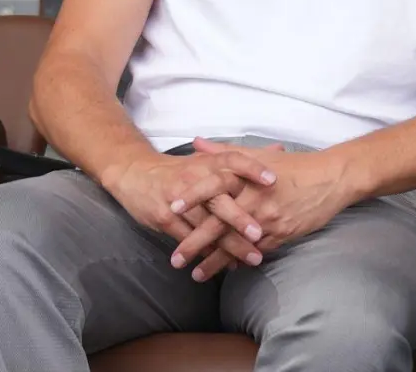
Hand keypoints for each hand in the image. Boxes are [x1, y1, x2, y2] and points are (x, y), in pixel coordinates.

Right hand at [99, 145, 281, 269]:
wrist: (136, 175)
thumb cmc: (180, 170)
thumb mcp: (207, 159)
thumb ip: (244, 159)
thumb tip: (279, 152)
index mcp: (208, 163)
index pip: (233, 160)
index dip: (253, 169)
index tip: (273, 180)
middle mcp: (194, 180)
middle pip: (220, 200)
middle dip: (240, 219)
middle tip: (260, 234)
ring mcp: (178, 201)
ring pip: (206, 226)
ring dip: (229, 244)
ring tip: (251, 258)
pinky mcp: (165, 219)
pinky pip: (189, 238)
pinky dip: (207, 253)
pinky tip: (223, 264)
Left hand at [168, 138, 360, 280]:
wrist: (332, 179)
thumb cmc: (295, 166)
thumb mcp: (260, 155)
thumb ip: (225, 152)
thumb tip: (197, 143)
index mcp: (248, 178)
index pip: (214, 186)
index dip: (193, 197)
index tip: (172, 208)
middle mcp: (256, 199)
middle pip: (219, 224)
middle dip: (195, 243)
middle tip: (175, 259)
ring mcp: (269, 219)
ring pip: (236, 244)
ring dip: (215, 262)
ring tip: (196, 275)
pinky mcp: (282, 234)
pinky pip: (257, 251)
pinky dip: (241, 261)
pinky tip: (229, 271)